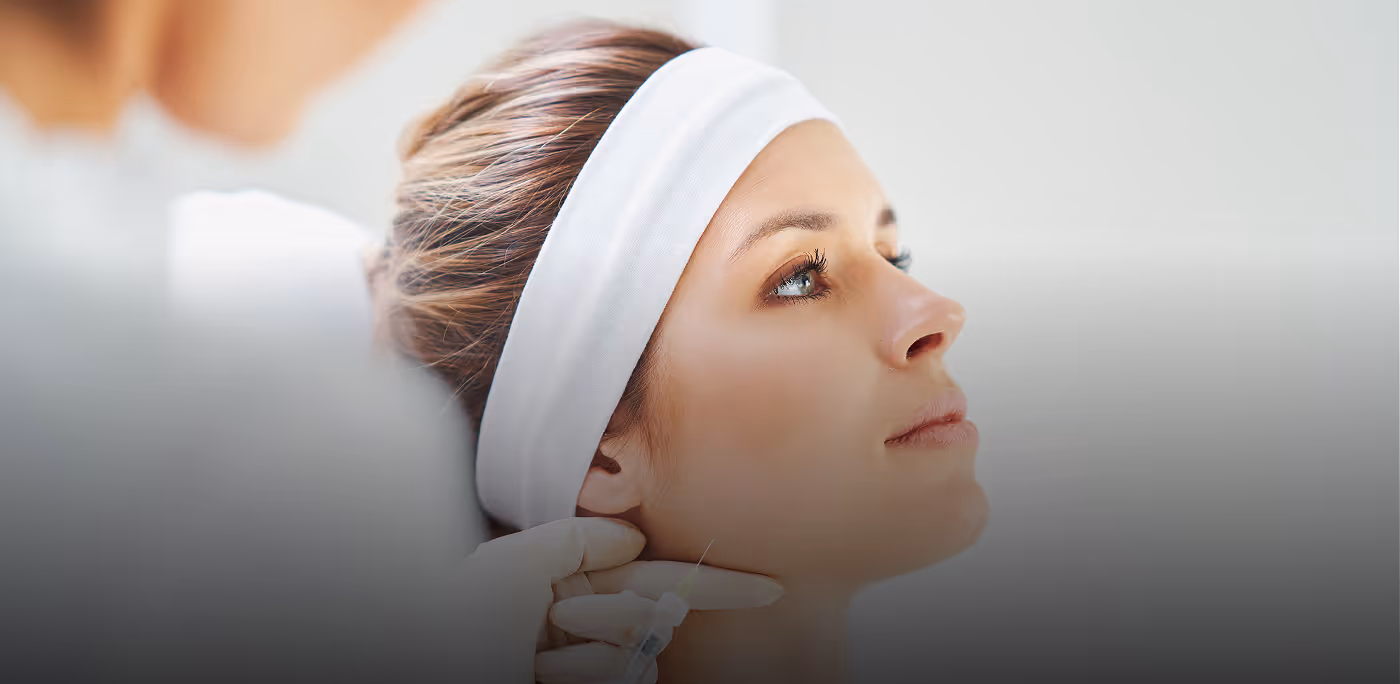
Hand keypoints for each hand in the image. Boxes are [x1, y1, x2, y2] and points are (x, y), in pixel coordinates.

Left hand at [457, 517, 781, 683]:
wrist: (422, 667)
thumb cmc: (453, 628)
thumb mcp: (507, 566)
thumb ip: (578, 540)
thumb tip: (633, 541)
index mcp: (564, 586)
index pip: (652, 577)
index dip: (713, 584)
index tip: (769, 589)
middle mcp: (580, 629)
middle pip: (650, 615)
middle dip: (610, 616)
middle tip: (554, 627)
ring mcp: (583, 673)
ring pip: (637, 658)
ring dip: (587, 657)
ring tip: (531, 664)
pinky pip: (626, 681)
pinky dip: (586, 676)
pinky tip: (541, 679)